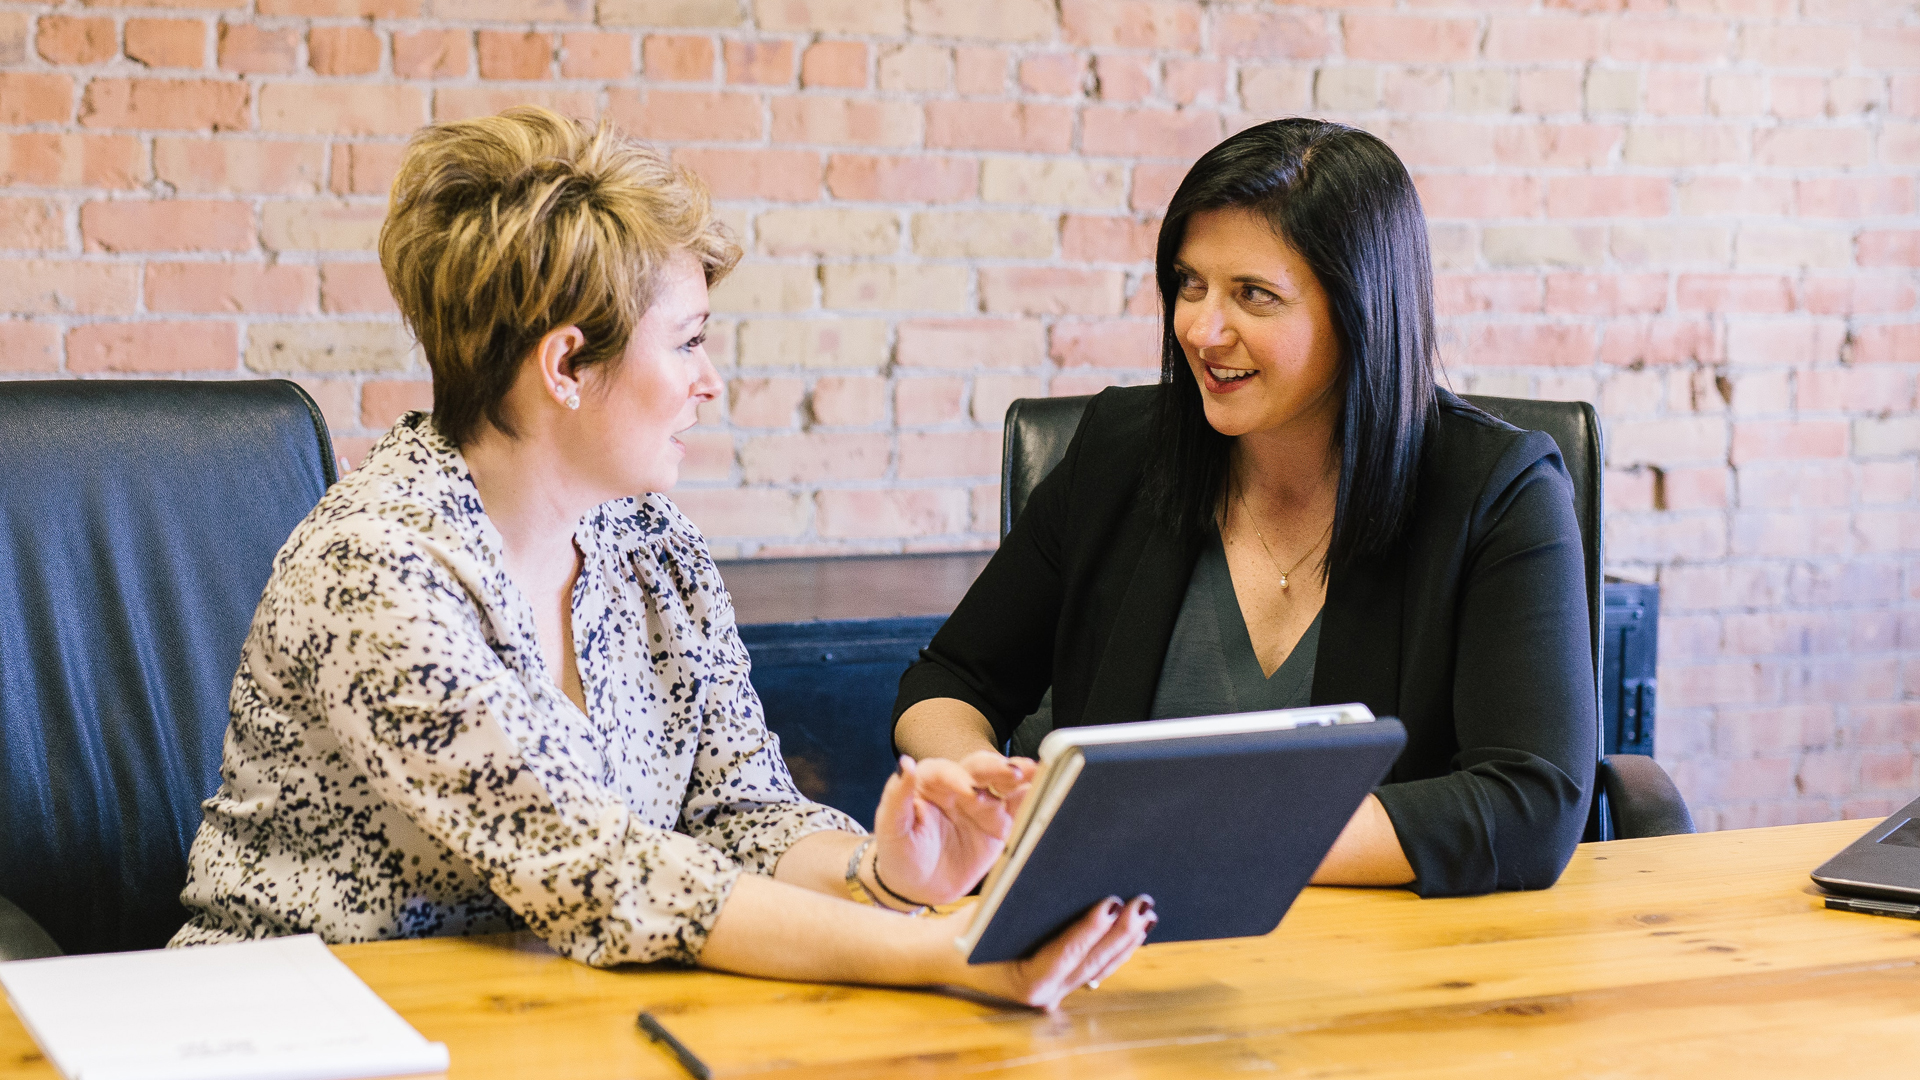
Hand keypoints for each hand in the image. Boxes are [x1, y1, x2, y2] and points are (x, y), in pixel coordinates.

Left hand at [870, 755, 1026, 906]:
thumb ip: (897, 796)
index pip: (946, 772)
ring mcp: (983, 804)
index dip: (958, 778)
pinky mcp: (1000, 823)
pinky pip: (1019, 807)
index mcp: (930, 782)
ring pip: (1003, 783)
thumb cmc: (900, 853)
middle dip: (997, 769)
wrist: (919, 887)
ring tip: (1036, 772)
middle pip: (980, 769)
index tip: (968, 792)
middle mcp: (960, 786)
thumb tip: (905, 764)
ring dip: (1020, 776)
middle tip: (1013, 772)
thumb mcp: (891, 828)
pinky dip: (1033, 798)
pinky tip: (1047, 790)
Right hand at [943, 895, 1157, 1008]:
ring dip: (1126, 941)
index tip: (1112, 904)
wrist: (946, 956)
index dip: (1090, 930)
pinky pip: (1095, 968)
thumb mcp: (988, 914)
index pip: (1064, 954)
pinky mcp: (1062, 984)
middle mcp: (1044, 995)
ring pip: (1100, 968)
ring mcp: (1055, 993)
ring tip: (1147, 913)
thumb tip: (1066, 874)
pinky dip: (1116, 949)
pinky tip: (1135, 931)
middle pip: (1091, 962)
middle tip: (1142, 903)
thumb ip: (1023, 903)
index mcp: (1024, 982)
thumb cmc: (965, 931)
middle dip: (1121, 933)